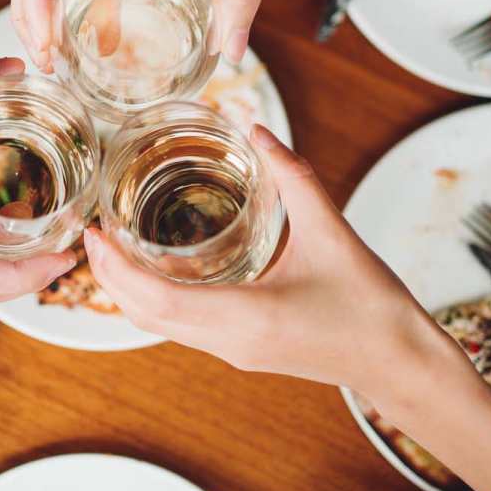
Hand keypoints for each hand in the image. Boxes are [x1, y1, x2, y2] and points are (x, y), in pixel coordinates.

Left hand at [83, 125, 459, 398]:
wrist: (399, 361)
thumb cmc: (370, 303)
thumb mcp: (331, 230)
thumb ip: (292, 176)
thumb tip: (258, 130)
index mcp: (246, 315)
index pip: (157, 299)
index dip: (117, 268)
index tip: (93, 234)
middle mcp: (229, 341)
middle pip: (145, 317)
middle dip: (109, 277)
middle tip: (90, 234)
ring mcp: (232, 351)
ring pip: (159, 327)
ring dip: (128, 291)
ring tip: (111, 247)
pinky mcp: (240, 350)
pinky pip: (180, 328)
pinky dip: (154, 301)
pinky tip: (153, 268)